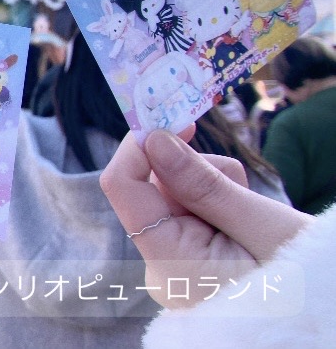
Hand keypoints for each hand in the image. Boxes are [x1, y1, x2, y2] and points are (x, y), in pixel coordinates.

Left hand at [100, 129, 312, 308]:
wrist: (318, 319)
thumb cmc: (303, 279)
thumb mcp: (260, 225)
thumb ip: (203, 183)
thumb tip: (155, 140)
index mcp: (169, 261)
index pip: (122, 186)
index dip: (140, 145)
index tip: (173, 120)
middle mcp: (159, 264)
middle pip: (153, 186)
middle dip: (195, 171)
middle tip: (238, 187)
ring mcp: (171, 263)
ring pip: (173, 195)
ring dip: (211, 188)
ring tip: (251, 215)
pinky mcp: (184, 258)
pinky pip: (186, 213)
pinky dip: (214, 205)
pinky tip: (243, 222)